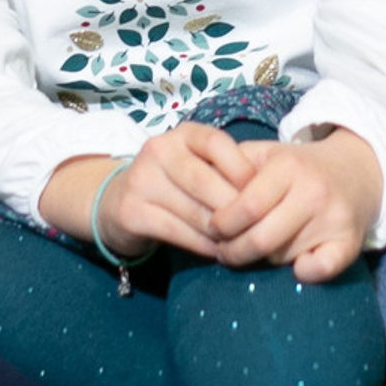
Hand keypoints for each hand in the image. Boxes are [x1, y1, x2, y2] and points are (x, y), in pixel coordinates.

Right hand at [38, 125, 254, 261]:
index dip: (243, 169)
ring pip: (193, 210)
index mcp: (182, 134)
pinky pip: (177, 231)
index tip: (262, 195)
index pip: (218, 143)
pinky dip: (202, 244)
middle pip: (206, 181)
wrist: (117, 202)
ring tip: (240, 243)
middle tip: (255, 228)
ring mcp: (141, 179)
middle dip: (234, 208)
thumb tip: (267, 196)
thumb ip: (225, 173)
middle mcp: (158, 150)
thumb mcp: (198, 166)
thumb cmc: (174, 184)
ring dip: (221, 232)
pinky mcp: (131, 211)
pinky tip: (216, 251)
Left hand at [207, 128, 383, 281]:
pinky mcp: (350, 241)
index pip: (245, 208)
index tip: (213, 229)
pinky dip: (305, 272)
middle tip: (224, 252)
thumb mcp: (266, 153)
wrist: (357, 171)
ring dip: (263, 259)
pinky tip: (296, 266)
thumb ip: (231, 163)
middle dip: (234, 251)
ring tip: (255, 249)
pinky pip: (322, 268)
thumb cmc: (298, 166)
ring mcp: (334, 218)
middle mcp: (313, 192)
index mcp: (287, 168)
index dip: (221, 225)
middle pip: (261, 238)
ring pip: (283, 256)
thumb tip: (195, 184)